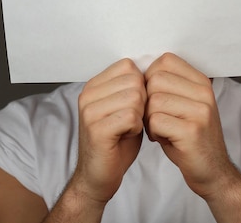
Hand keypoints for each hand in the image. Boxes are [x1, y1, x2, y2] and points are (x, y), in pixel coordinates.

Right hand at [71, 58, 146, 204]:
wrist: (98, 175)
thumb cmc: (115, 142)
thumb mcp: (124, 107)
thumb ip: (132, 87)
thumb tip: (153, 70)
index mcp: (94, 85)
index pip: (128, 66)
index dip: (140, 85)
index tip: (133, 105)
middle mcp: (88, 95)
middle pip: (134, 80)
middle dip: (142, 101)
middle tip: (131, 119)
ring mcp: (90, 111)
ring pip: (135, 97)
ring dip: (139, 116)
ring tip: (127, 128)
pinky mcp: (96, 129)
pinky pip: (130, 116)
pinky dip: (136, 128)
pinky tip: (126, 135)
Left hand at [144, 53, 235, 199]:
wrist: (212, 170)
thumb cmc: (189, 136)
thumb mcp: (184, 104)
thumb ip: (168, 85)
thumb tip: (137, 71)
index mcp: (201, 82)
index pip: (165, 61)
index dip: (151, 78)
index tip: (155, 96)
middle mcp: (204, 93)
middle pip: (155, 80)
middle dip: (148, 100)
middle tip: (157, 117)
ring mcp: (200, 111)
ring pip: (153, 101)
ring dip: (149, 119)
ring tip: (161, 128)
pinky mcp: (192, 131)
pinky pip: (155, 121)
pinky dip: (152, 132)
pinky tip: (163, 138)